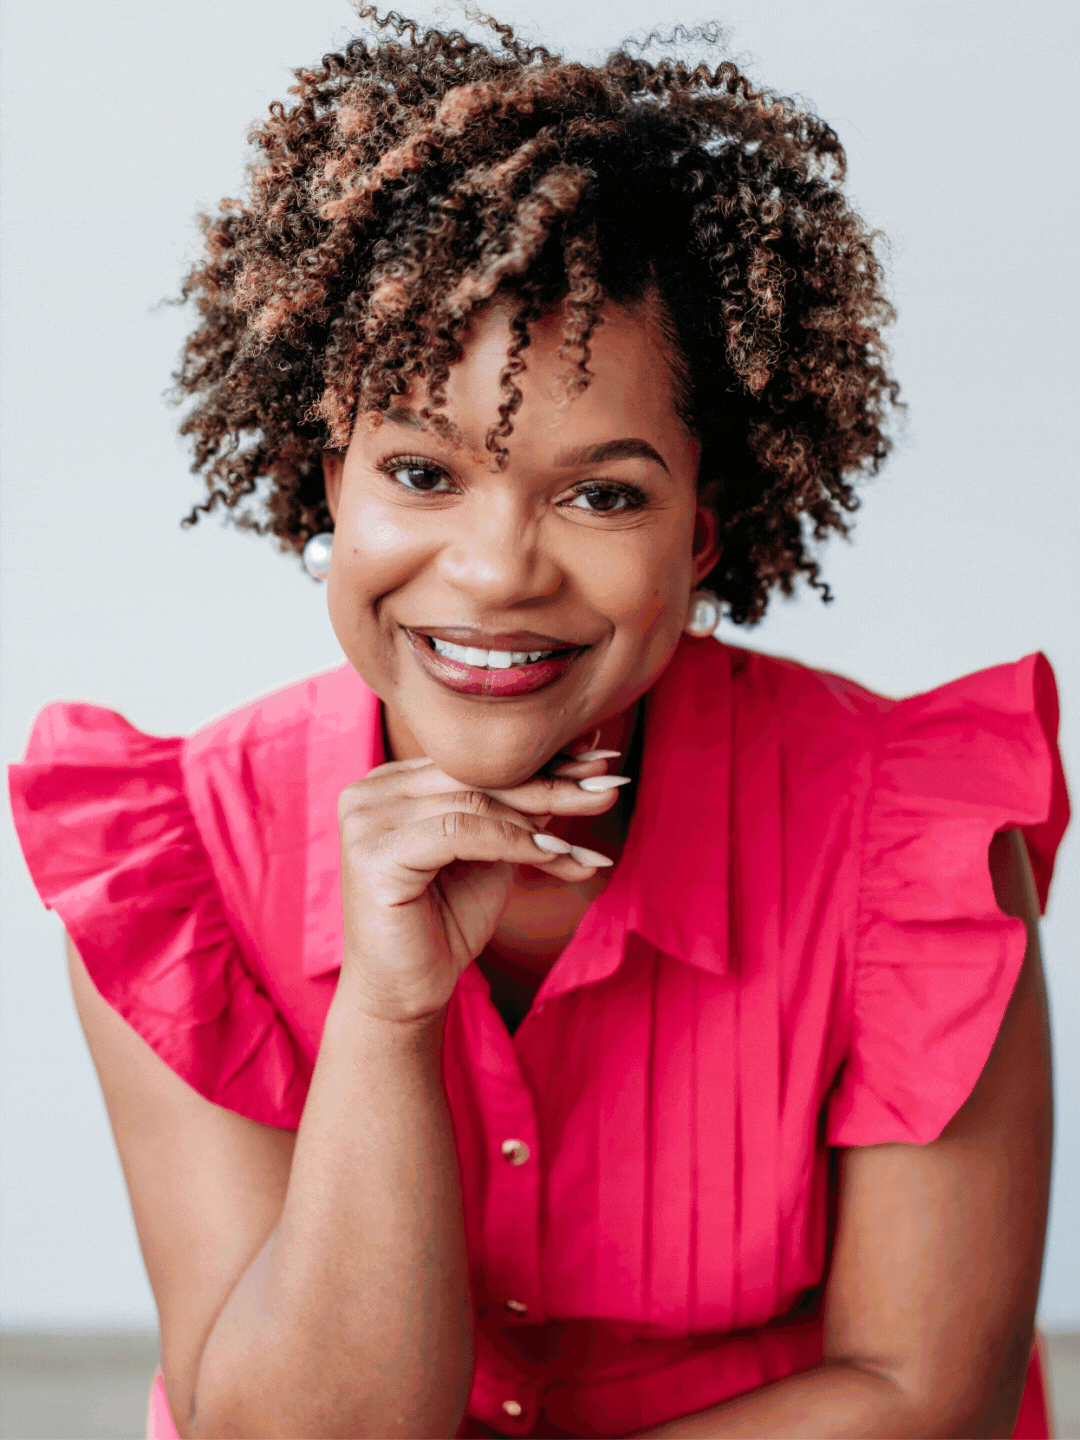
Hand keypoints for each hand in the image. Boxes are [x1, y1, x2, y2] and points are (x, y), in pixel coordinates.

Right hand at [336, 751, 625, 1023]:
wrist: (407, 994)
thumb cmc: (446, 923)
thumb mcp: (493, 853)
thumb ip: (522, 808)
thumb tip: (585, 759)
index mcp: (391, 783)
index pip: (475, 763)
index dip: (541, 762)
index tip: (600, 761)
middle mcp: (370, 791)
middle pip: (476, 776)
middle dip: (551, 782)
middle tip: (610, 785)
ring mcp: (366, 820)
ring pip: (473, 800)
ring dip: (542, 818)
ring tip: (589, 830)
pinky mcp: (375, 855)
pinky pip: (460, 831)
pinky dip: (514, 841)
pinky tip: (555, 853)